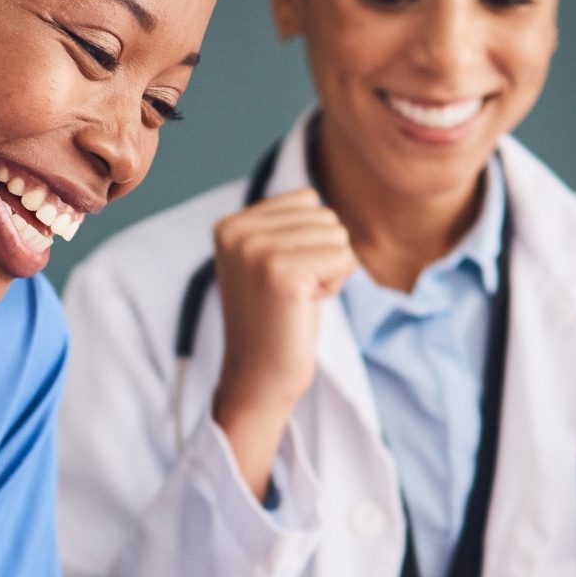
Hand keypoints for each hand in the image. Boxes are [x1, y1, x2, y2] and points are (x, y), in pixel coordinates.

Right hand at [207, 187, 359, 499]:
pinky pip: (344, 257)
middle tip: (292, 295)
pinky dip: (335, 284)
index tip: (283, 280)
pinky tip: (306, 307)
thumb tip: (315, 197)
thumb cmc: (275, 322)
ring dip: (330, 271)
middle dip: (322, 257)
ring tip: (297, 300)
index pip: (308, 200)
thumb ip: (283, 225)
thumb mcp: (268, 261)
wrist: (258, 379)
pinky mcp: (282, 273)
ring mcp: (257, 250)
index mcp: (231, 224)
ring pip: (337, 235)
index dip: (309, 243)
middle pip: (325, 216)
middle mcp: (238, 230)